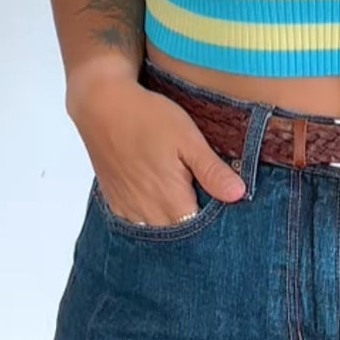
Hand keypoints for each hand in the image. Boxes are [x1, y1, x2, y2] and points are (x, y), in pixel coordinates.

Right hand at [69, 76, 246, 226]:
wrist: (102, 106)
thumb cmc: (147, 118)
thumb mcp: (188, 139)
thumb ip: (211, 171)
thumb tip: (237, 194)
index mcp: (171, 201)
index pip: (201, 230)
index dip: (214, 221)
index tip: (221, 203)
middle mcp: (148, 213)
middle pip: (179, 233)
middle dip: (193, 222)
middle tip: (201, 195)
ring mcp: (128, 210)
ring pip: (158, 230)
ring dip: (172, 221)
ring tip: (180, 196)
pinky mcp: (115, 202)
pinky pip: (137, 223)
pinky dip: (150, 216)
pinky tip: (158, 197)